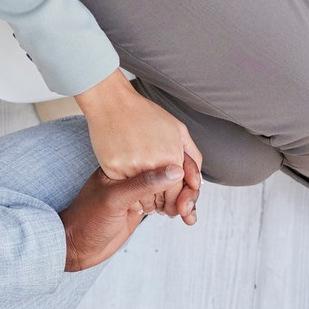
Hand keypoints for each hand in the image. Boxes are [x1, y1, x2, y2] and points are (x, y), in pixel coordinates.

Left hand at [59, 165, 183, 270]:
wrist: (76, 246)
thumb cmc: (87, 220)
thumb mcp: (115, 199)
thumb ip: (144, 184)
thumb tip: (175, 170)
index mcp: (127, 165)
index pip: (164, 159)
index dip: (183, 171)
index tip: (192, 185)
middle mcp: (135, 175)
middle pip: (173, 174)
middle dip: (187, 190)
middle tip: (186, 208)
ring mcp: (140, 191)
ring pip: (174, 190)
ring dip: (186, 201)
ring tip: (188, 216)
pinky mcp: (143, 206)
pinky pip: (168, 203)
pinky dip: (179, 210)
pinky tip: (185, 218)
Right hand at [77, 71, 201, 223]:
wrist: (113, 102)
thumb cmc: (145, 114)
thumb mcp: (178, 130)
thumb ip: (192, 157)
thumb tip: (196, 182)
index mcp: (172, 156)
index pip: (179, 194)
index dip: (177, 203)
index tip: (172, 203)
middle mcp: (154, 164)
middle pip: (162, 201)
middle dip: (163, 206)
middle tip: (160, 205)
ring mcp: (132, 167)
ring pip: (143, 201)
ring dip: (146, 204)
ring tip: (146, 197)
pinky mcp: (113, 168)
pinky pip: (124, 192)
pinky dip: (129, 196)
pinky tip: (131, 191)